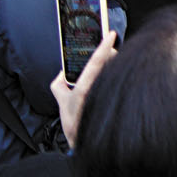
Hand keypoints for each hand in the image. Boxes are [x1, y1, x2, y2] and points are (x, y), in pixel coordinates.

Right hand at [49, 29, 116, 148]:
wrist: (87, 143)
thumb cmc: (76, 123)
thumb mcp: (62, 102)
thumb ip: (59, 84)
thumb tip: (63, 72)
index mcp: (83, 90)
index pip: (96, 63)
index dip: (103, 46)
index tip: (111, 34)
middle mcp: (99, 90)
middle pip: (109, 63)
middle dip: (109, 54)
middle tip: (108, 48)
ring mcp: (110, 91)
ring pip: (114, 70)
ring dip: (112, 65)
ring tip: (108, 64)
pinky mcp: (117, 95)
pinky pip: (117, 79)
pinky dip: (115, 74)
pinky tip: (113, 78)